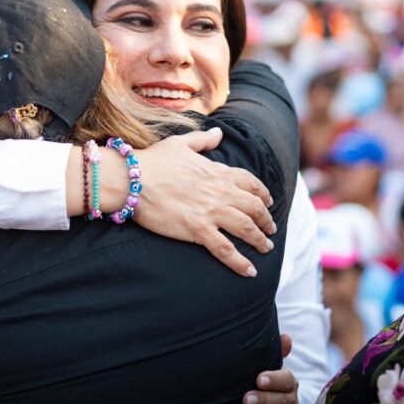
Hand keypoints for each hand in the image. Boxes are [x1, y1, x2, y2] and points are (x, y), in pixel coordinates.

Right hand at [133, 128, 275, 276]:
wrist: (133, 179)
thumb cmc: (153, 161)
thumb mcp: (180, 143)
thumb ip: (202, 139)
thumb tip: (219, 132)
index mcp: (218, 171)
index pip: (251, 183)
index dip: (263, 194)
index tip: (268, 202)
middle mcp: (220, 192)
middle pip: (254, 207)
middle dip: (266, 220)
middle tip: (270, 230)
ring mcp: (211, 212)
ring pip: (246, 228)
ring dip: (260, 240)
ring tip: (266, 248)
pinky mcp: (198, 230)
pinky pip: (226, 249)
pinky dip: (240, 262)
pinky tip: (250, 271)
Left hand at [243, 334, 298, 403]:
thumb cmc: (264, 384)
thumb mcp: (268, 367)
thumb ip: (275, 352)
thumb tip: (286, 338)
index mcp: (288, 384)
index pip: (286, 380)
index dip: (274, 380)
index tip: (258, 379)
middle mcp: (291, 403)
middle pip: (283, 402)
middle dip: (265, 401)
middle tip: (246, 400)